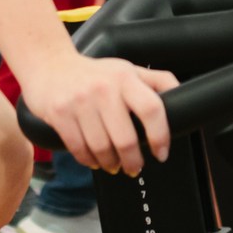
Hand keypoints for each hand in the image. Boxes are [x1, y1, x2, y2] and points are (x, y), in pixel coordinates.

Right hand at [19, 50, 175, 175]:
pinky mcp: (60, 114)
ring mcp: (80, 102)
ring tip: (114, 165)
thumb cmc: (94, 73)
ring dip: (111, 163)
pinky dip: (89, 160)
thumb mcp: (128, 70)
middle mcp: (104, 89)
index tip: (161, 153)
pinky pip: (79, 148)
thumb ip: (157, 81)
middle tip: (135, 167)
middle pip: (126, 138)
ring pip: (102, 147)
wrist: (50, 65)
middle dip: (133, 161)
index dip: (161, 136)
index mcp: (126, 78)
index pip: (152, 109)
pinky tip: (95, 160)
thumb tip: (182, 95)